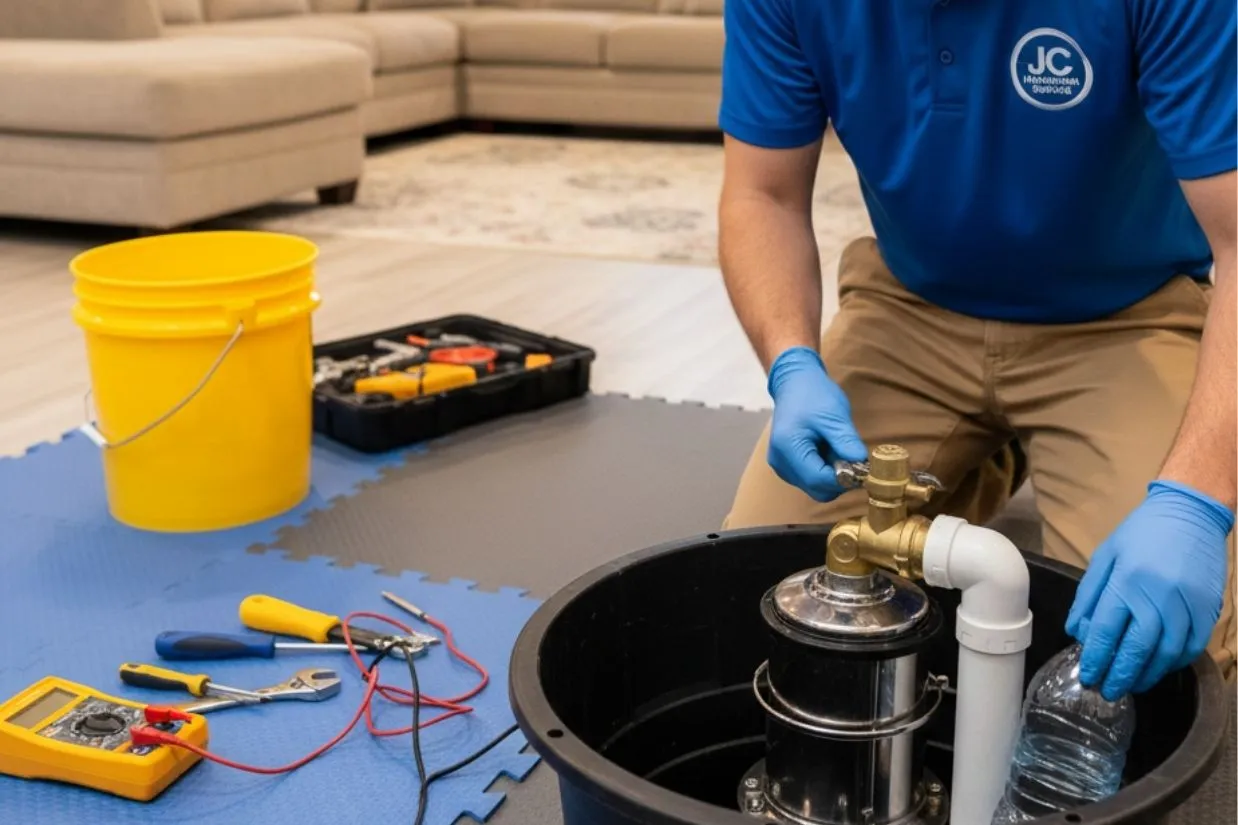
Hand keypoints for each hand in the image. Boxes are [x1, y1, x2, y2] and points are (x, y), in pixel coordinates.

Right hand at [766, 346, 867, 501]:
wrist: (794, 382)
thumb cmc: (813, 394)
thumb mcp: (834, 416)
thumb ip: (847, 443)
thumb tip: (864, 468)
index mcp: (788, 448)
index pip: (819, 480)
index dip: (844, 479)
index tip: (863, 468)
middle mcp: (780, 462)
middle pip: (816, 489)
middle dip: (839, 480)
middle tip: (852, 458)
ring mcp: (781, 465)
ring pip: (814, 487)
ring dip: (832, 475)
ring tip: (836, 448)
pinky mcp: (786, 465)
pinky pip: (809, 479)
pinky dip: (824, 471)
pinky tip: (827, 451)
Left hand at [1066, 480, 1233, 699]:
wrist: (1191, 513)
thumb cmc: (1142, 533)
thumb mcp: (1106, 557)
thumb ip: (1090, 596)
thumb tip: (1078, 632)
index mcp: (1127, 582)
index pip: (1107, 631)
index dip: (1097, 659)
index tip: (1089, 676)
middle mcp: (1158, 596)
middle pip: (1137, 648)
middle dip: (1121, 675)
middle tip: (1108, 691)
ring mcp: (1187, 604)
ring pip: (1167, 653)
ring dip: (1148, 674)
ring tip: (1132, 685)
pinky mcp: (1208, 607)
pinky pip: (1193, 645)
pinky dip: (1175, 661)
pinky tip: (1160, 667)